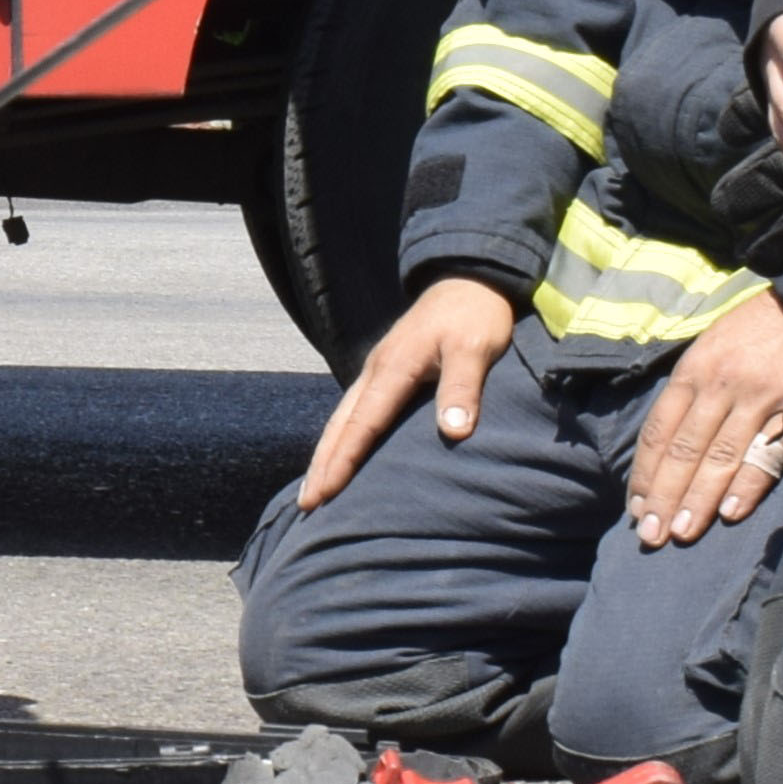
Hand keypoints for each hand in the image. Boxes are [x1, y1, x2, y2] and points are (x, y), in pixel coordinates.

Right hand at [293, 274, 519, 510]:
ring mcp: (377, 369)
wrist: (470, 279)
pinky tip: (340, 451)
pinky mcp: (385, 370)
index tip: (325, 493)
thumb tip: (454, 432)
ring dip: (326, 453)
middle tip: (306, 504)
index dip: (343, 461)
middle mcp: (376, 370)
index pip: (363, 423)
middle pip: (340, 424)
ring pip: (342, 417)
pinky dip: (341, 436)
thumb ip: (463, 388)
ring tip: (313, 488)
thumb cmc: (476, 316)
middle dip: (322, 464)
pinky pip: (354, 409)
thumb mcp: (476, 348)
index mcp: (394, 367)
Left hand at [628, 288, 782, 546]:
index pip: (659, 431)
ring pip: (721, 457)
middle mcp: (720, 386)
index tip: (634, 508)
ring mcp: (759, 398)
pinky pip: (769, 453)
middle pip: (685, 450)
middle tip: (650, 535)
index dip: (645, 472)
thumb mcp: (706, 349)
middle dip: (664, 495)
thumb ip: (686, 395)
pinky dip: (749, 484)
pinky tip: (731, 512)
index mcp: (692, 371)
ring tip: (682, 532)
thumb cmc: (750, 331)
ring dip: (700, 499)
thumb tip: (662, 450)